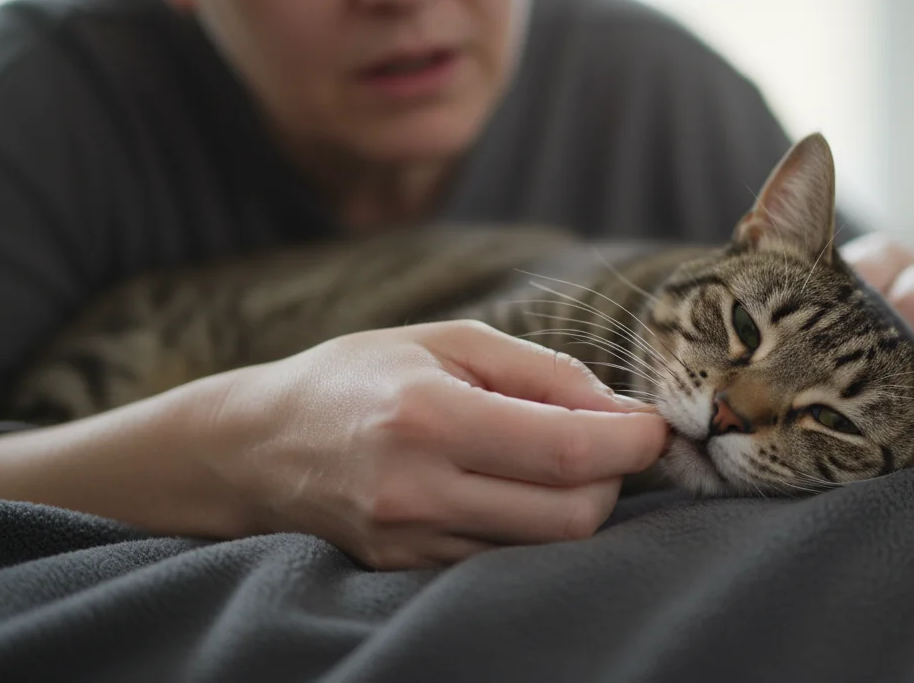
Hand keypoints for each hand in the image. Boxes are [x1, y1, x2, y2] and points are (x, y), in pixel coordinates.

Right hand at [205, 320, 667, 569]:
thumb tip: (623, 412)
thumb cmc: (360, 375)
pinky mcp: (409, 570)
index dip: (630, 442)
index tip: (657, 426)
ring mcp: (411, 542)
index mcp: (428, 417)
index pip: (564, 450)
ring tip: (553, 456)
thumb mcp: (448, 343)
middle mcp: (417, 491)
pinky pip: (505, 559)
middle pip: (571, 515)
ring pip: (545, 546)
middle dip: (613, 478)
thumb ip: (543, 373)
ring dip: (576, 503)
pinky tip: (514, 486)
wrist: (256, 445)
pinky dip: (532, 525)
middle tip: (609, 439)